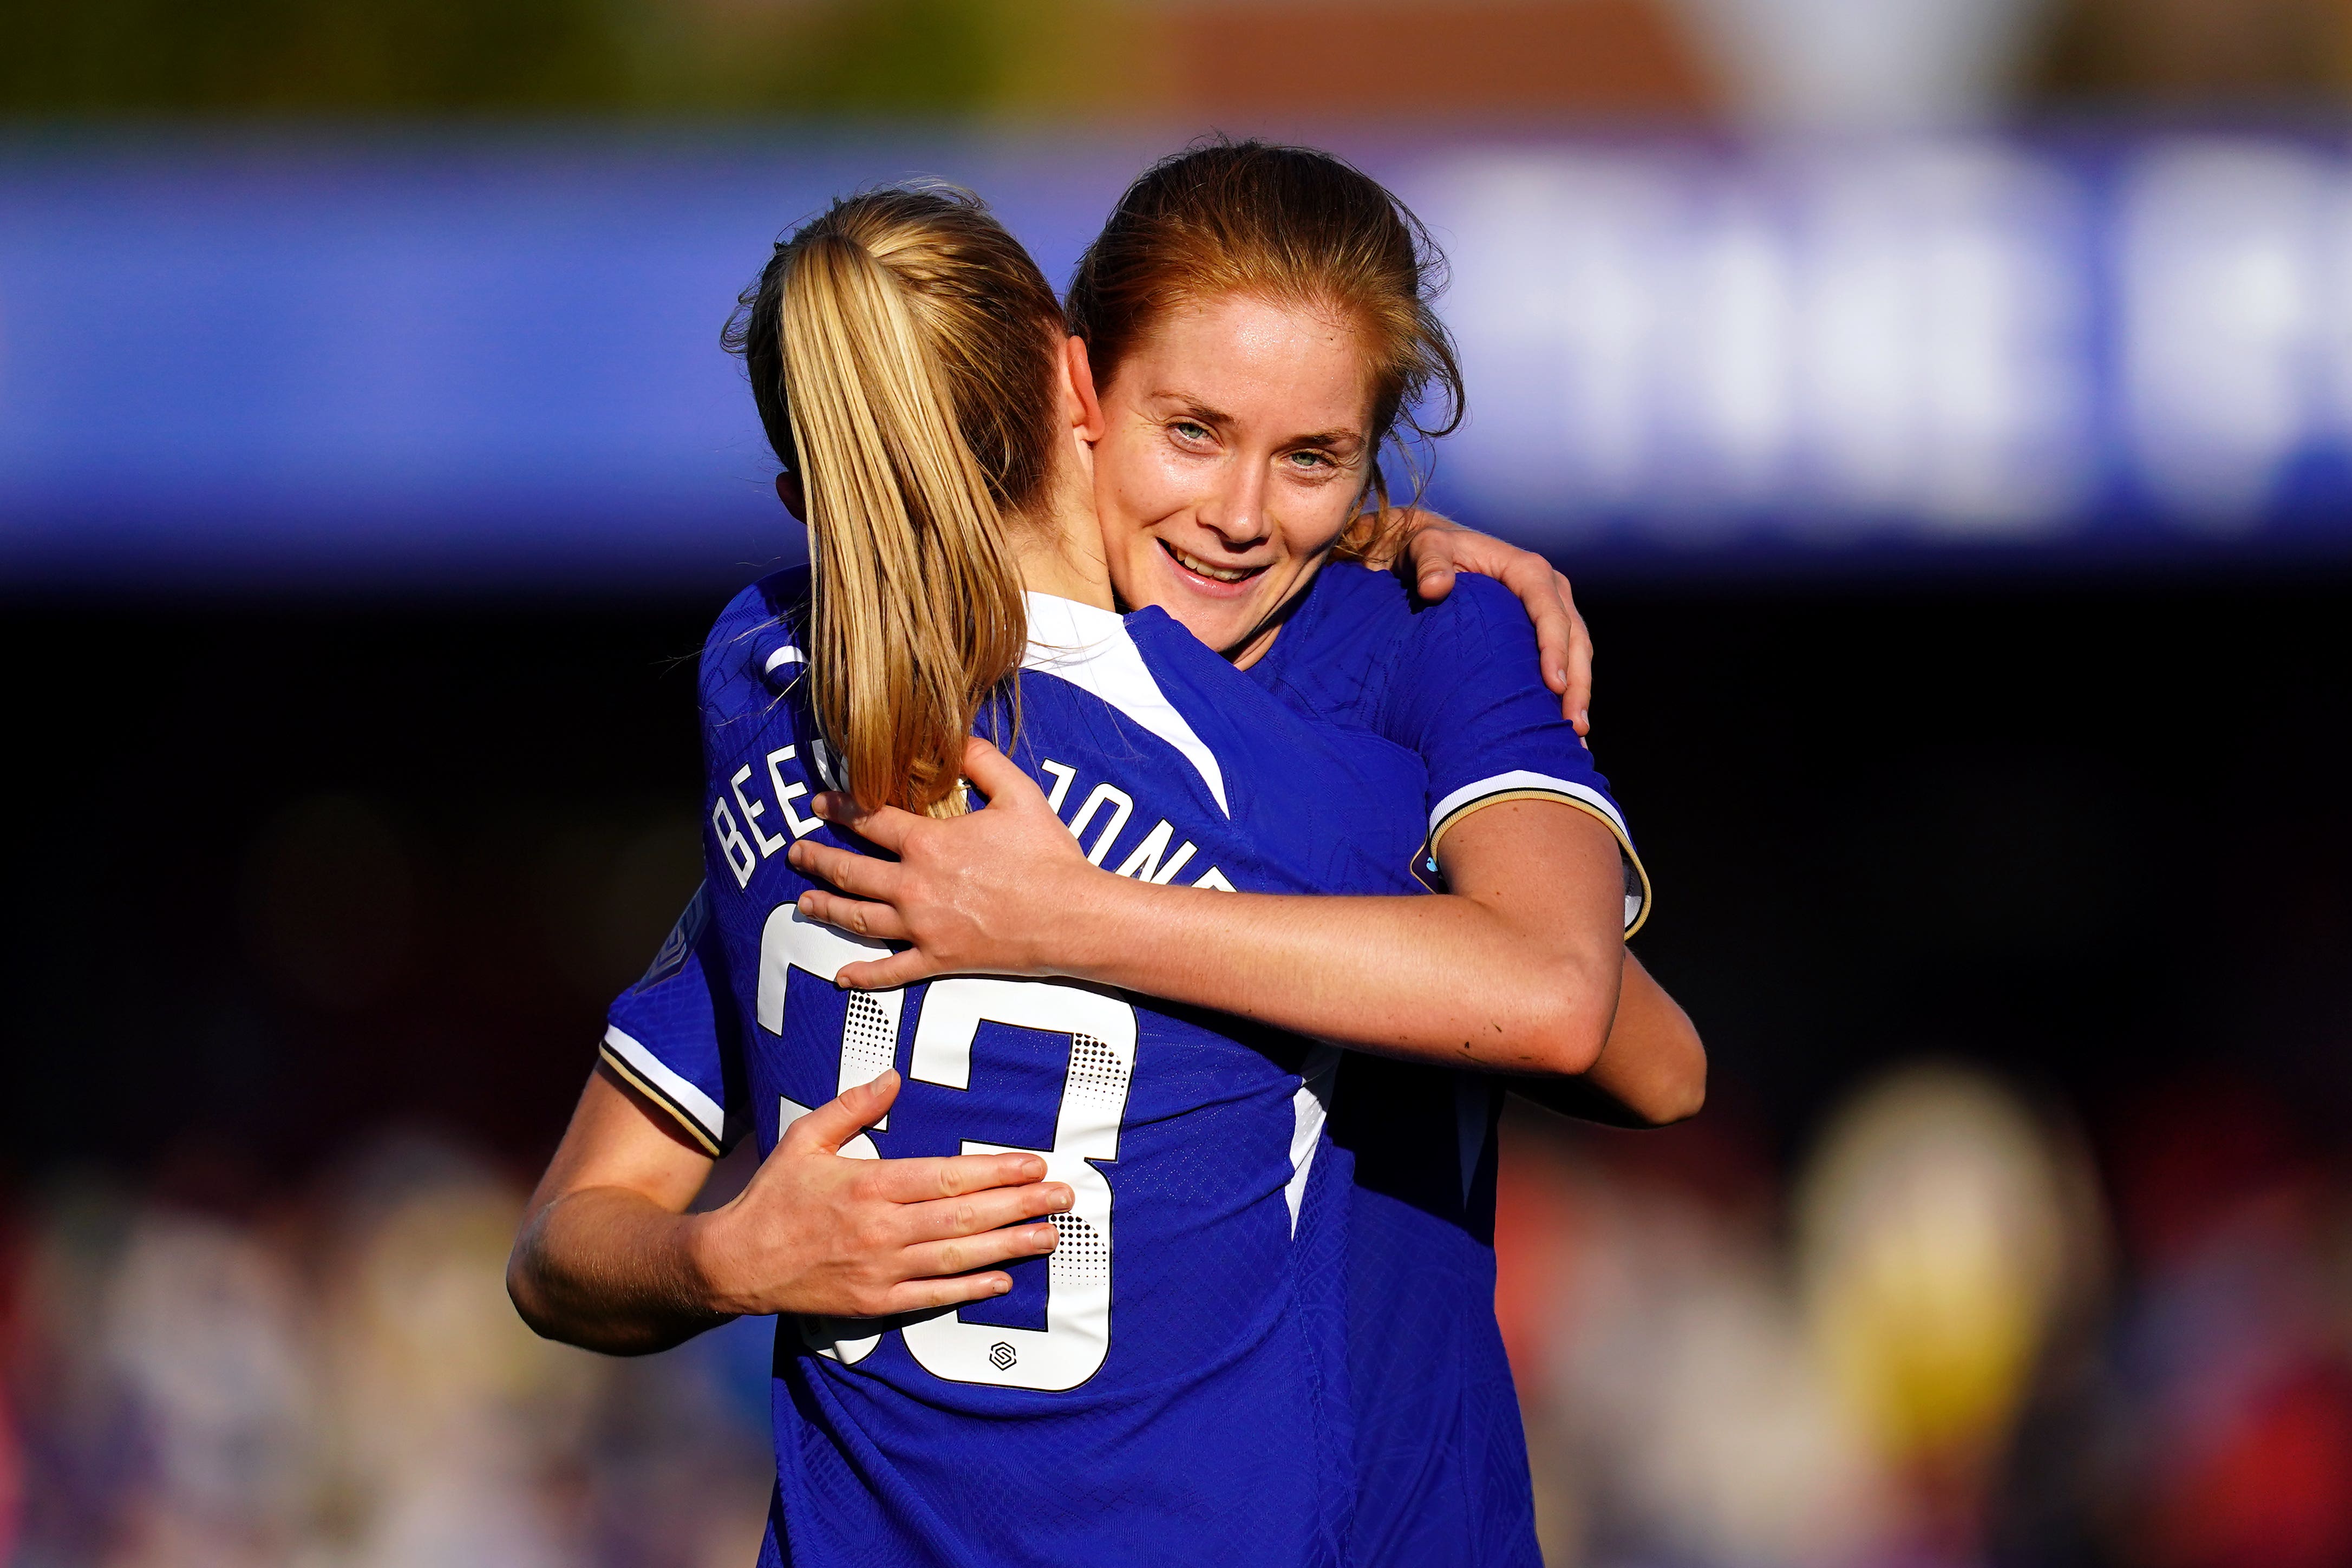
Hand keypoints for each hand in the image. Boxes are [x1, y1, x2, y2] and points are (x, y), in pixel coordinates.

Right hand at [689, 1069, 1071, 1317]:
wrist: (734, 1263)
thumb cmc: (773, 1196)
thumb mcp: (805, 1139)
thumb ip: (852, 1107)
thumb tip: (893, 1076)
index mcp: (868, 1185)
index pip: (946, 1177)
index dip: (995, 1172)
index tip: (1034, 1164)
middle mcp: (880, 1229)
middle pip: (964, 1218)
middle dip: (1020, 1207)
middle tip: (1063, 1198)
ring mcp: (879, 1269)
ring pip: (957, 1259)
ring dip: (1009, 1247)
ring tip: (1050, 1236)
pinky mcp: (873, 1302)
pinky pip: (932, 1297)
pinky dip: (970, 1290)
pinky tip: (1004, 1280)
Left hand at [787, 737, 1107, 989]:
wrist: (1072, 916)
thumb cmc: (1048, 856)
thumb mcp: (1019, 794)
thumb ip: (982, 761)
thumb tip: (954, 738)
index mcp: (929, 843)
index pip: (869, 820)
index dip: (839, 808)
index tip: (819, 803)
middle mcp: (915, 886)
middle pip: (851, 870)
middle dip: (818, 859)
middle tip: (795, 852)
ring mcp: (923, 927)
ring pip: (859, 918)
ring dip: (826, 907)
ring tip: (804, 901)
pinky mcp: (938, 959)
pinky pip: (891, 971)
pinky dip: (864, 975)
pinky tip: (842, 976)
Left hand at [1387, 509, 1592, 733]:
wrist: (1430, 549)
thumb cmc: (1427, 550)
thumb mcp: (1423, 550)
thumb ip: (1430, 564)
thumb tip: (1436, 588)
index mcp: (1527, 569)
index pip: (1549, 611)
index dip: (1554, 649)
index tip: (1553, 687)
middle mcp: (1548, 586)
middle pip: (1574, 637)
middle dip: (1577, 682)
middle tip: (1573, 726)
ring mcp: (1551, 607)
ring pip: (1578, 652)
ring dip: (1579, 692)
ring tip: (1574, 734)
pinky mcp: (1543, 626)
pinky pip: (1566, 658)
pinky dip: (1568, 689)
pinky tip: (1564, 724)